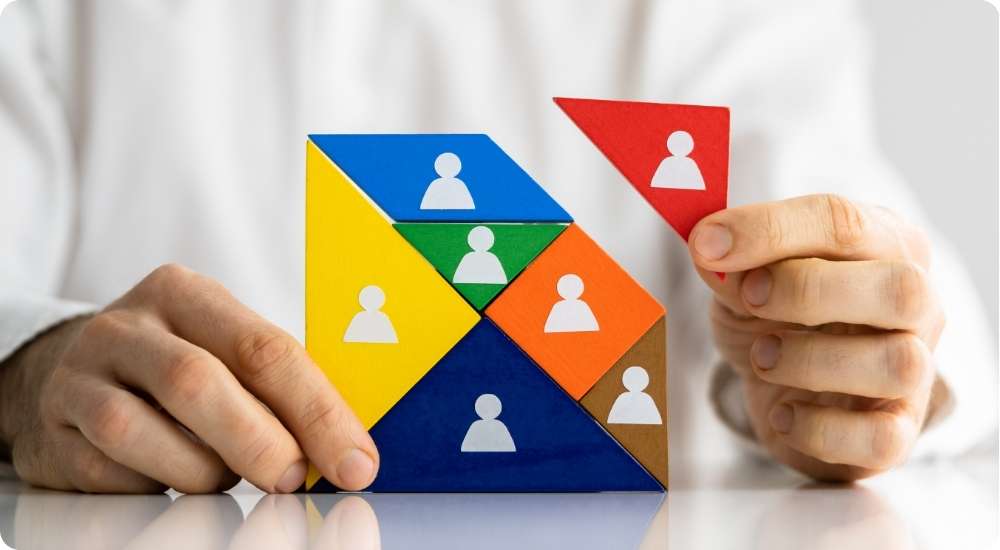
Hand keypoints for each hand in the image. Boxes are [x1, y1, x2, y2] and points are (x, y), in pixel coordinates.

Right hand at [0, 264, 378, 492]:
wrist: (75, 374)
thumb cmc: (179, 364)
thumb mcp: (225, 349)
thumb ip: (276, 384)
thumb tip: (345, 446)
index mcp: (186, 294)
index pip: (265, 348)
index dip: (317, 410)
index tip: (355, 461)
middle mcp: (127, 326)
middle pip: (198, 383)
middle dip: (259, 442)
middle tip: (292, 478)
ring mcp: (82, 375)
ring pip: (141, 432)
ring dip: (201, 469)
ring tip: (223, 473)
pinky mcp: (56, 430)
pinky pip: (109, 472)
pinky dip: (153, 485)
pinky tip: (168, 476)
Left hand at [688, 194, 944, 480]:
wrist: (780, 387)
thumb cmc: (773, 317)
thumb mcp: (743, 279)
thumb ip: (734, 263)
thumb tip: (713, 248)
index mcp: (883, 243)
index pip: (843, 222)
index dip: (770, 230)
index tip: (707, 244)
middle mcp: (915, 304)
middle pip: (903, 288)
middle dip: (811, 291)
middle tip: (750, 298)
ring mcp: (915, 371)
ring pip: (899, 364)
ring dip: (812, 360)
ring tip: (763, 357)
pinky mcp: (897, 433)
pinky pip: (879, 439)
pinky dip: (818, 429)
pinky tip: (784, 412)